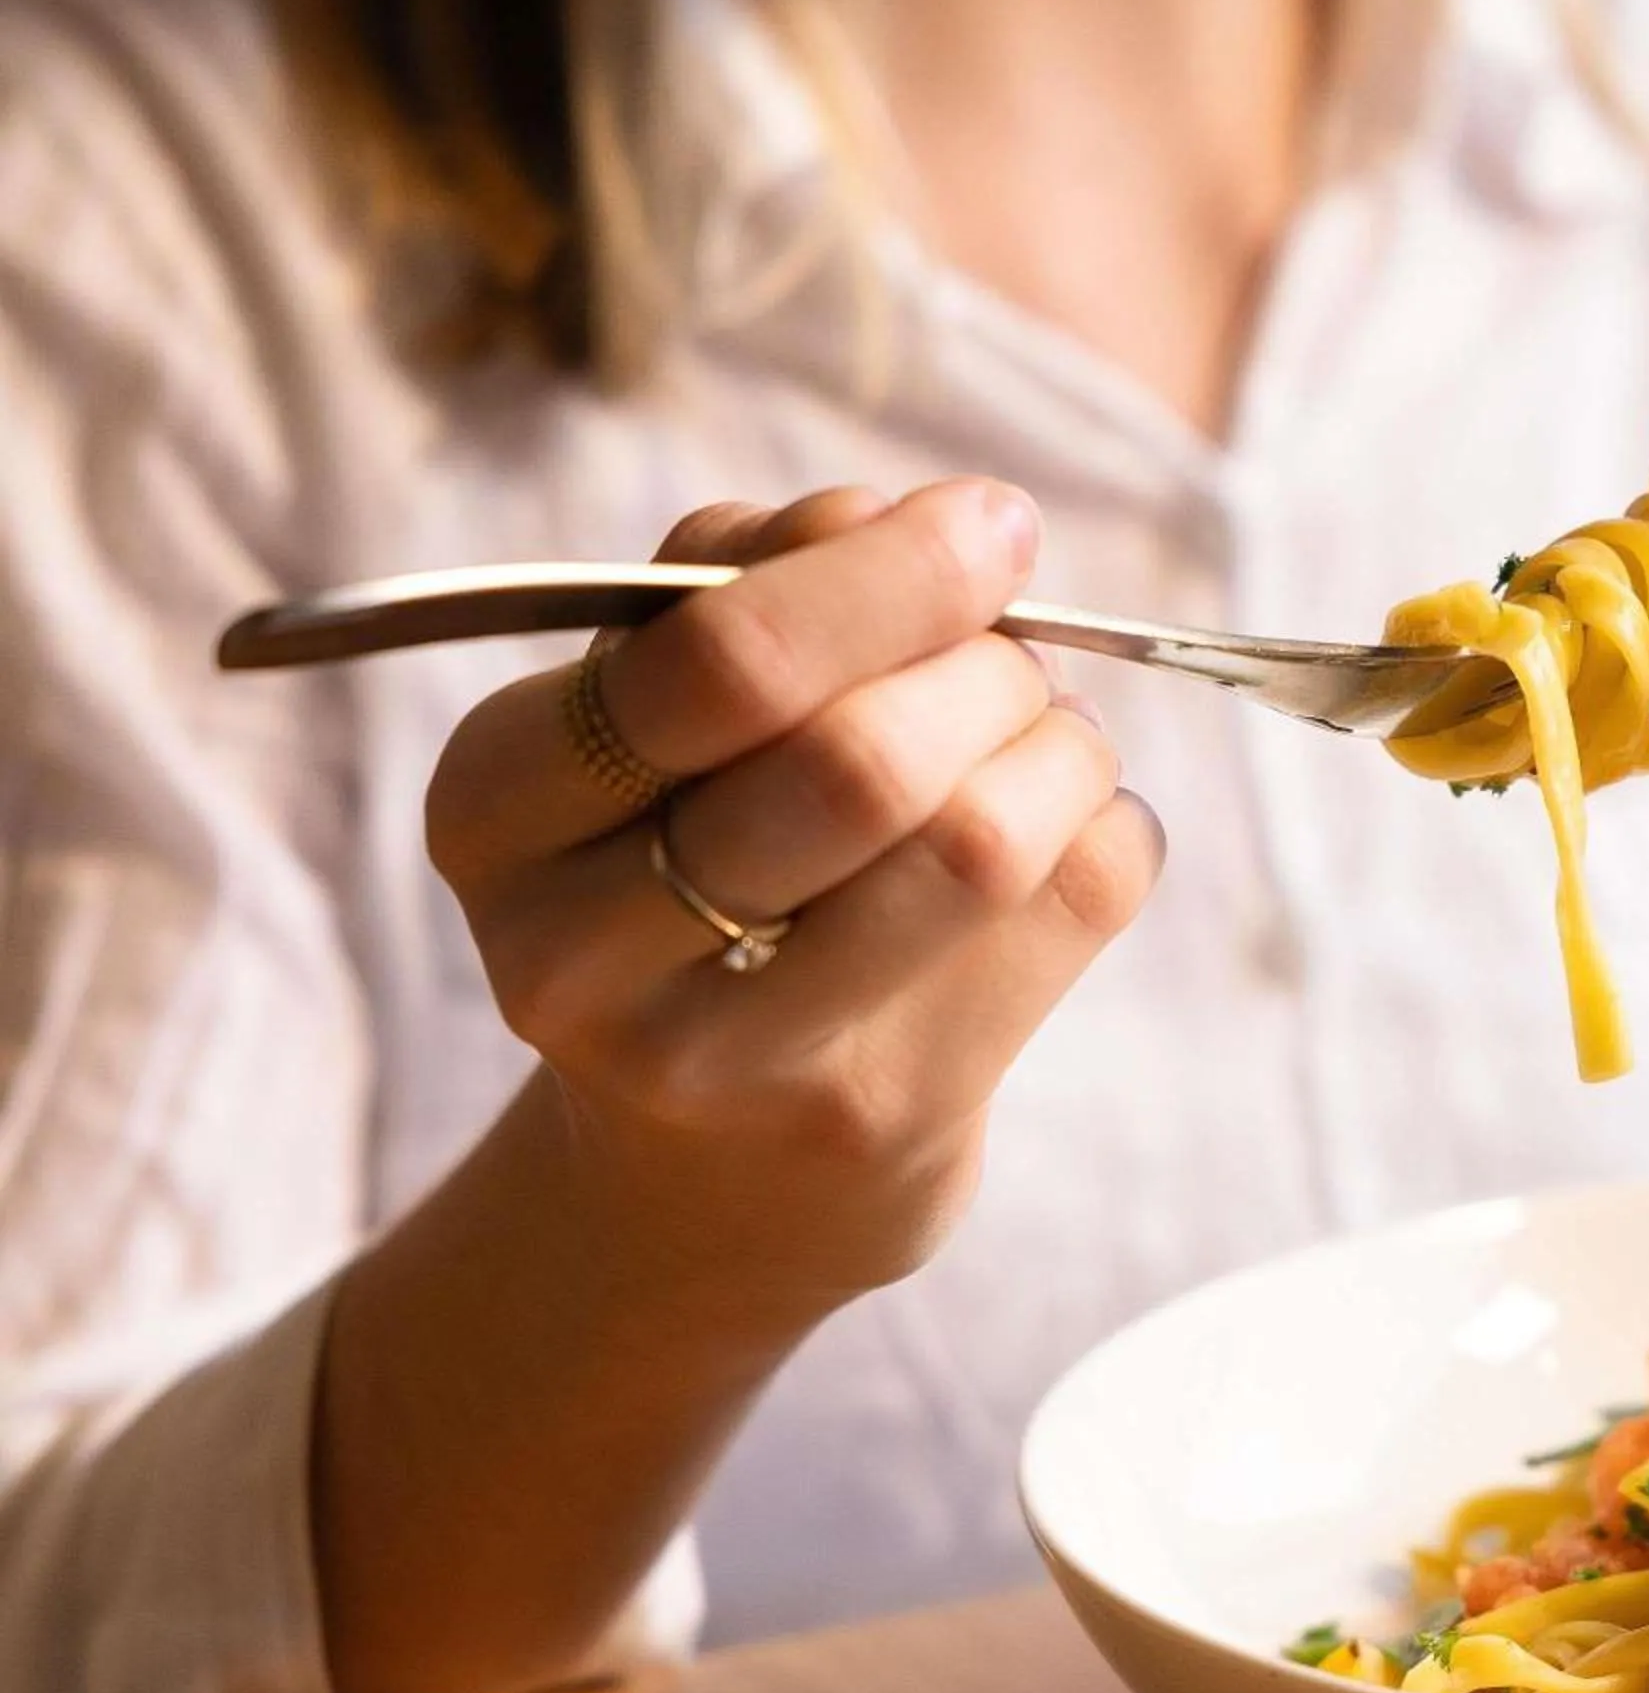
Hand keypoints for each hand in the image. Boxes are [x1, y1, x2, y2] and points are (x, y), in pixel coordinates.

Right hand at [422, 478, 1162, 1319]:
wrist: (707, 1173)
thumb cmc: (683, 872)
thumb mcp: (646, 722)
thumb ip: (742, 588)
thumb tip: (895, 519)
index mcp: (496, 807)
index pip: (714, 663)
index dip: (889, 573)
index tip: (991, 523)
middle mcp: (585, 956)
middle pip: (862, 761)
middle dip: (985, 662)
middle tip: (1017, 641)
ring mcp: (741, 1061)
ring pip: (981, 839)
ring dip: (1058, 740)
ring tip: (1042, 733)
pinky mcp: (891, 1117)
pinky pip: (1078, 901)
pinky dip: (1108, 821)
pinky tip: (1059, 830)